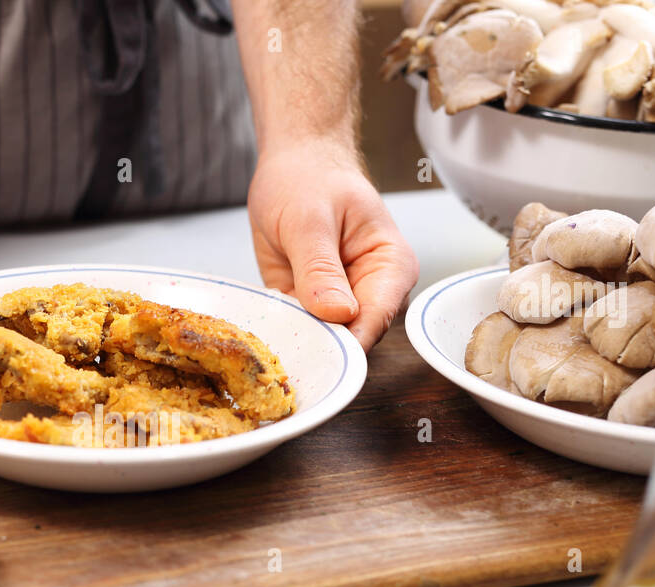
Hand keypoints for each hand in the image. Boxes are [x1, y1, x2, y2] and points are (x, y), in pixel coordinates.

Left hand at [247, 139, 418, 351]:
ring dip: (297, 342)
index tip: (317, 355)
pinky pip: (298, 331)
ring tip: (269, 342)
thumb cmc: (309, 178)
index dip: (347, 342)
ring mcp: (341, 301)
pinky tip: (263, 329)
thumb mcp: (308, 220)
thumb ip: (320, 268)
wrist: (292, 163)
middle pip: (353, 339)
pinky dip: (281, 332)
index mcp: (391, 266)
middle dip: (319, 348)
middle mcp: (372, 290)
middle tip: (283, 353)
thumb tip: (339, 314)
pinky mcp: (311, 306)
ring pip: (324, 342)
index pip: (376, 318)